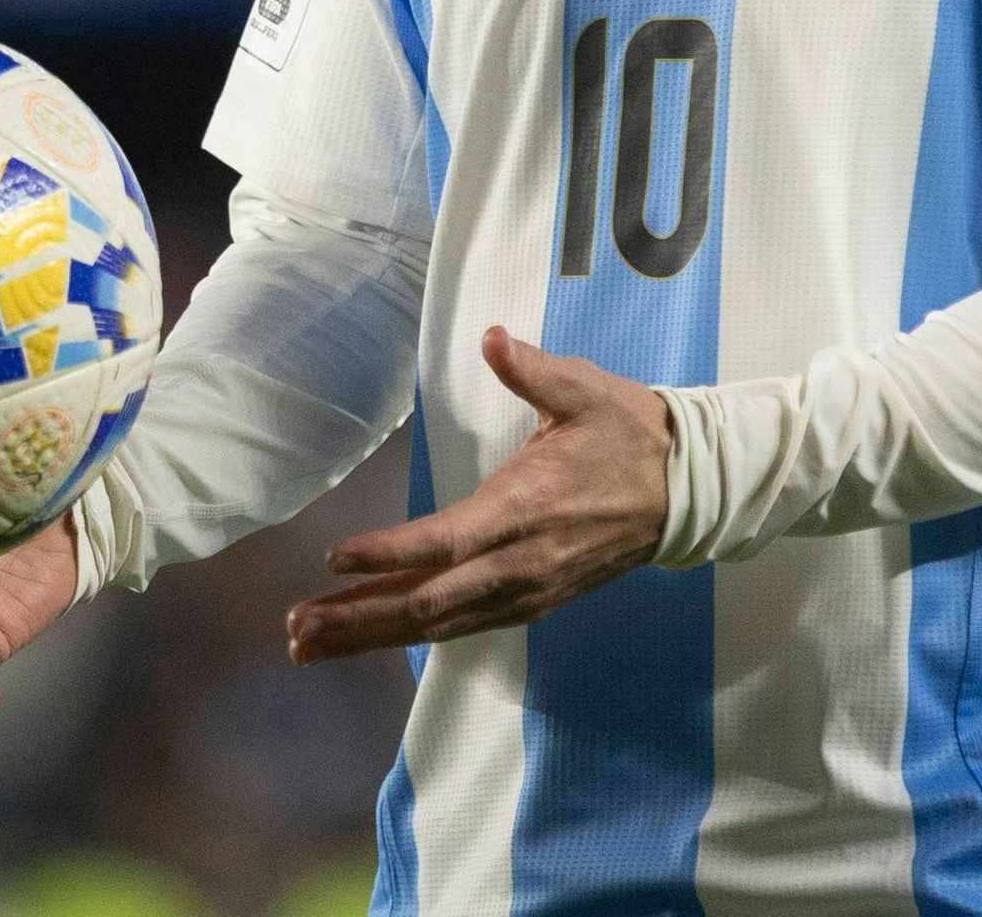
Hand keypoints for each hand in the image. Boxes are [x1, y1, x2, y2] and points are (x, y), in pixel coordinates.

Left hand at [286, 326, 675, 663]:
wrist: (686, 490)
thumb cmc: (627, 433)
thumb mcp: (585, 390)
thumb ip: (534, 369)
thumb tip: (493, 337)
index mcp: (526, 509)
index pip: (445, 541)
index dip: (389, 554)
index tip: (334, 559)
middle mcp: (520, 563)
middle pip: (429, 603)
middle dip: (358, 617)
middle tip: (295, 627)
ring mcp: (526, 590)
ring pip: (439, 624)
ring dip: (372, 635)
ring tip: (309, 643)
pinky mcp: (532, 601)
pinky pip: (463, 627)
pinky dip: (411, 635)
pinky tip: (369, 636)